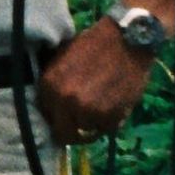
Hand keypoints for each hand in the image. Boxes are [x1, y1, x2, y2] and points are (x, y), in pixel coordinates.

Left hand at [35, 22, 152, 142]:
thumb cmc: (94, 45)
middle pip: (64, 134)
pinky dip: (110, 122)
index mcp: (48, 86)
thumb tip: (49, 110)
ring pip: (86, 133)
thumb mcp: (62, 60)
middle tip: (82, 123)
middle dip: (72, 130)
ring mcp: (88, 111)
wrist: (128, 40)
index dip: (57, 118)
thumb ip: (53, 85)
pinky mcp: (111, 116)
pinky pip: (106, 129)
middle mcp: (65, 101)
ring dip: (93, 125)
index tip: (66, 116)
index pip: (46, 117)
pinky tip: (114, 106)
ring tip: (101, 109)